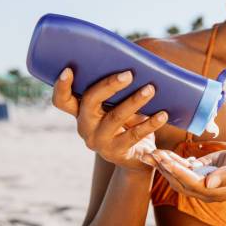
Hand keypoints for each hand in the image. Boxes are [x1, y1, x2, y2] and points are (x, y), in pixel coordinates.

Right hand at [51, 67, 167, 172]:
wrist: (137, 158)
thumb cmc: (127, 122)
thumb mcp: (118, 107)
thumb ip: (117, 92)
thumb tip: (136, 67)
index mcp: (81, 113)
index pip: (63, 101)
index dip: (62, 86)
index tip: (68, 69)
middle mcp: (86, 127)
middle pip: (90, 102)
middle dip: (109, 86)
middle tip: (129, 74)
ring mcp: (100, 142)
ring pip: (115, 117)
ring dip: (134, 101)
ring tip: (151, 89)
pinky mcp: (118, 153)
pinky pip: (135, 135)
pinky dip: (150, 123)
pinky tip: (163, 114)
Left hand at [145, 140, 225, 201]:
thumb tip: (209, 184)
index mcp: (218, 191)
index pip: (193, 184)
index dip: (179, 173)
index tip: (166, 161)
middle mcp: (208, 191)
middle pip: (181, 183)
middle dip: (166, 169)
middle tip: (152, 155)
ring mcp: (204, 183)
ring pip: (179, 177)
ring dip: (165, 166)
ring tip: (152, 153)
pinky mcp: (201, 174)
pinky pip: (184, 170)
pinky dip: (173, 161)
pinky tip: (162, 153)